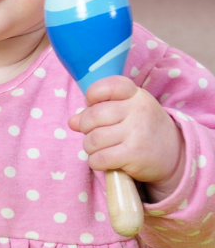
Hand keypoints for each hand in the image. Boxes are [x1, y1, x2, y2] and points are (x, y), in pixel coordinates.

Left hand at [68, 75, 184, 201]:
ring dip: (90, 147)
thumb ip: (98, 111)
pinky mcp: (134, 154)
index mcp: (136, 95)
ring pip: (93, 140)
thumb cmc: (143, 130)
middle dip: (86, 128)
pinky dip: (95, 162)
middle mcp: (138, 111)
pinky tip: (105, 160)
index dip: (93, 95)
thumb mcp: (127, 113)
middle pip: (92, 117)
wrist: (174, 156)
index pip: (108, 86)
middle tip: (95, 133)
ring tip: (101, 148)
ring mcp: (137, 133)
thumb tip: (72, 122)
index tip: (93, 104)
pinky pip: (99, 158)